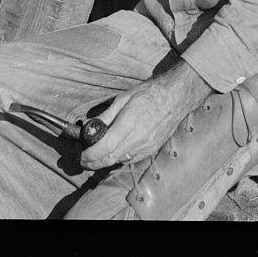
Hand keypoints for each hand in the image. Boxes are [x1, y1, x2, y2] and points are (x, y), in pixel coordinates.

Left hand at [79, 60, 210, 169]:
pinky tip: (114, 152)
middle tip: (84, 161)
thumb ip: (106, 115)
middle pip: (110, 159)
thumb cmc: (149, 93)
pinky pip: (131, 158)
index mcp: (128, 124)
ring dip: (106, 161)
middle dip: (94, 163)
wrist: (176, 97)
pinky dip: (119, 158)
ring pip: (120, 161)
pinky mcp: (152, 149)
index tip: (82, 155)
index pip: (104, 148)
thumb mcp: (123, 98)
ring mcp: (146, 147)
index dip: (90, 155)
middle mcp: (137, 140)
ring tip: (96, 156)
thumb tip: (90, 126)